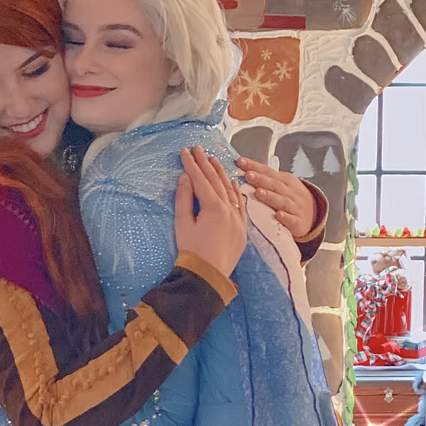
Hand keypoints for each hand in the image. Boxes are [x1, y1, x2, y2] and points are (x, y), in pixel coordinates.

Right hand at [174, 145, 246, 279]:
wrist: (208, 277)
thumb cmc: (192, 252)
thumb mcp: (183, 224)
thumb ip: (184, 199)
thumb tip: (185, 178)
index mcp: (213, 208)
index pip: (201, 180)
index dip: (192, 164)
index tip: (184, 151)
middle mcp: (228, 210)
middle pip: (216, 181)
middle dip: (206, 164)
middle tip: (198, 149)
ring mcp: (237, 219)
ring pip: (230, 190)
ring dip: (221, 174)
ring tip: (213, 160)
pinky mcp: (242, 229)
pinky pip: (240, 205)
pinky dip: (235, 192)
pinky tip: (231, 182)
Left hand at [236, 158, 316, 237]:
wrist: (313, 215)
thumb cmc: (291, 198)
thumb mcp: (282, 185)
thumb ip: (266, 179)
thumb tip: (245, 170)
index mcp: (285, 181)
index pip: (268, 171)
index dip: (255, 166)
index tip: (240, 162)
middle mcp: (291, 192)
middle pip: (275, 185)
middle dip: (261, 179)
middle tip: (248, 175)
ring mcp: (295, 207)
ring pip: (283, 201)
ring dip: (270, 197)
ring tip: (258, 192)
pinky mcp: (298, 222)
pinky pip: (292, 220)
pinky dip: (286, 218)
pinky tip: (278, 215)